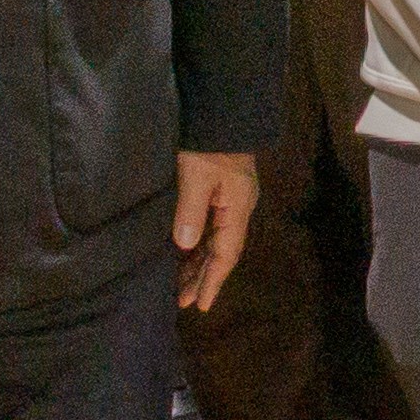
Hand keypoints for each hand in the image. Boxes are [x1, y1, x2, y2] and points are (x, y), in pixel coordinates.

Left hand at [171, 149, 259, 308]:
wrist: (224, 113)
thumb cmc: (208, 144)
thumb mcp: (196, 175)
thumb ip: (190, 211)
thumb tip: (185, 246)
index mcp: (237, 208)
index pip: (226, 255)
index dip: (212, 281)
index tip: (200, 306)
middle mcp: (238, 209)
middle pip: (222, 252)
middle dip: (203, 278)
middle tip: (184, 302)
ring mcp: (231, 201)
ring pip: (216, 242)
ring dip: (200, 264)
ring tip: (181, 285)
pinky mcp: (222, 193)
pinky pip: (211, 229)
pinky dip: (198, 247)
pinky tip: (186, 255)